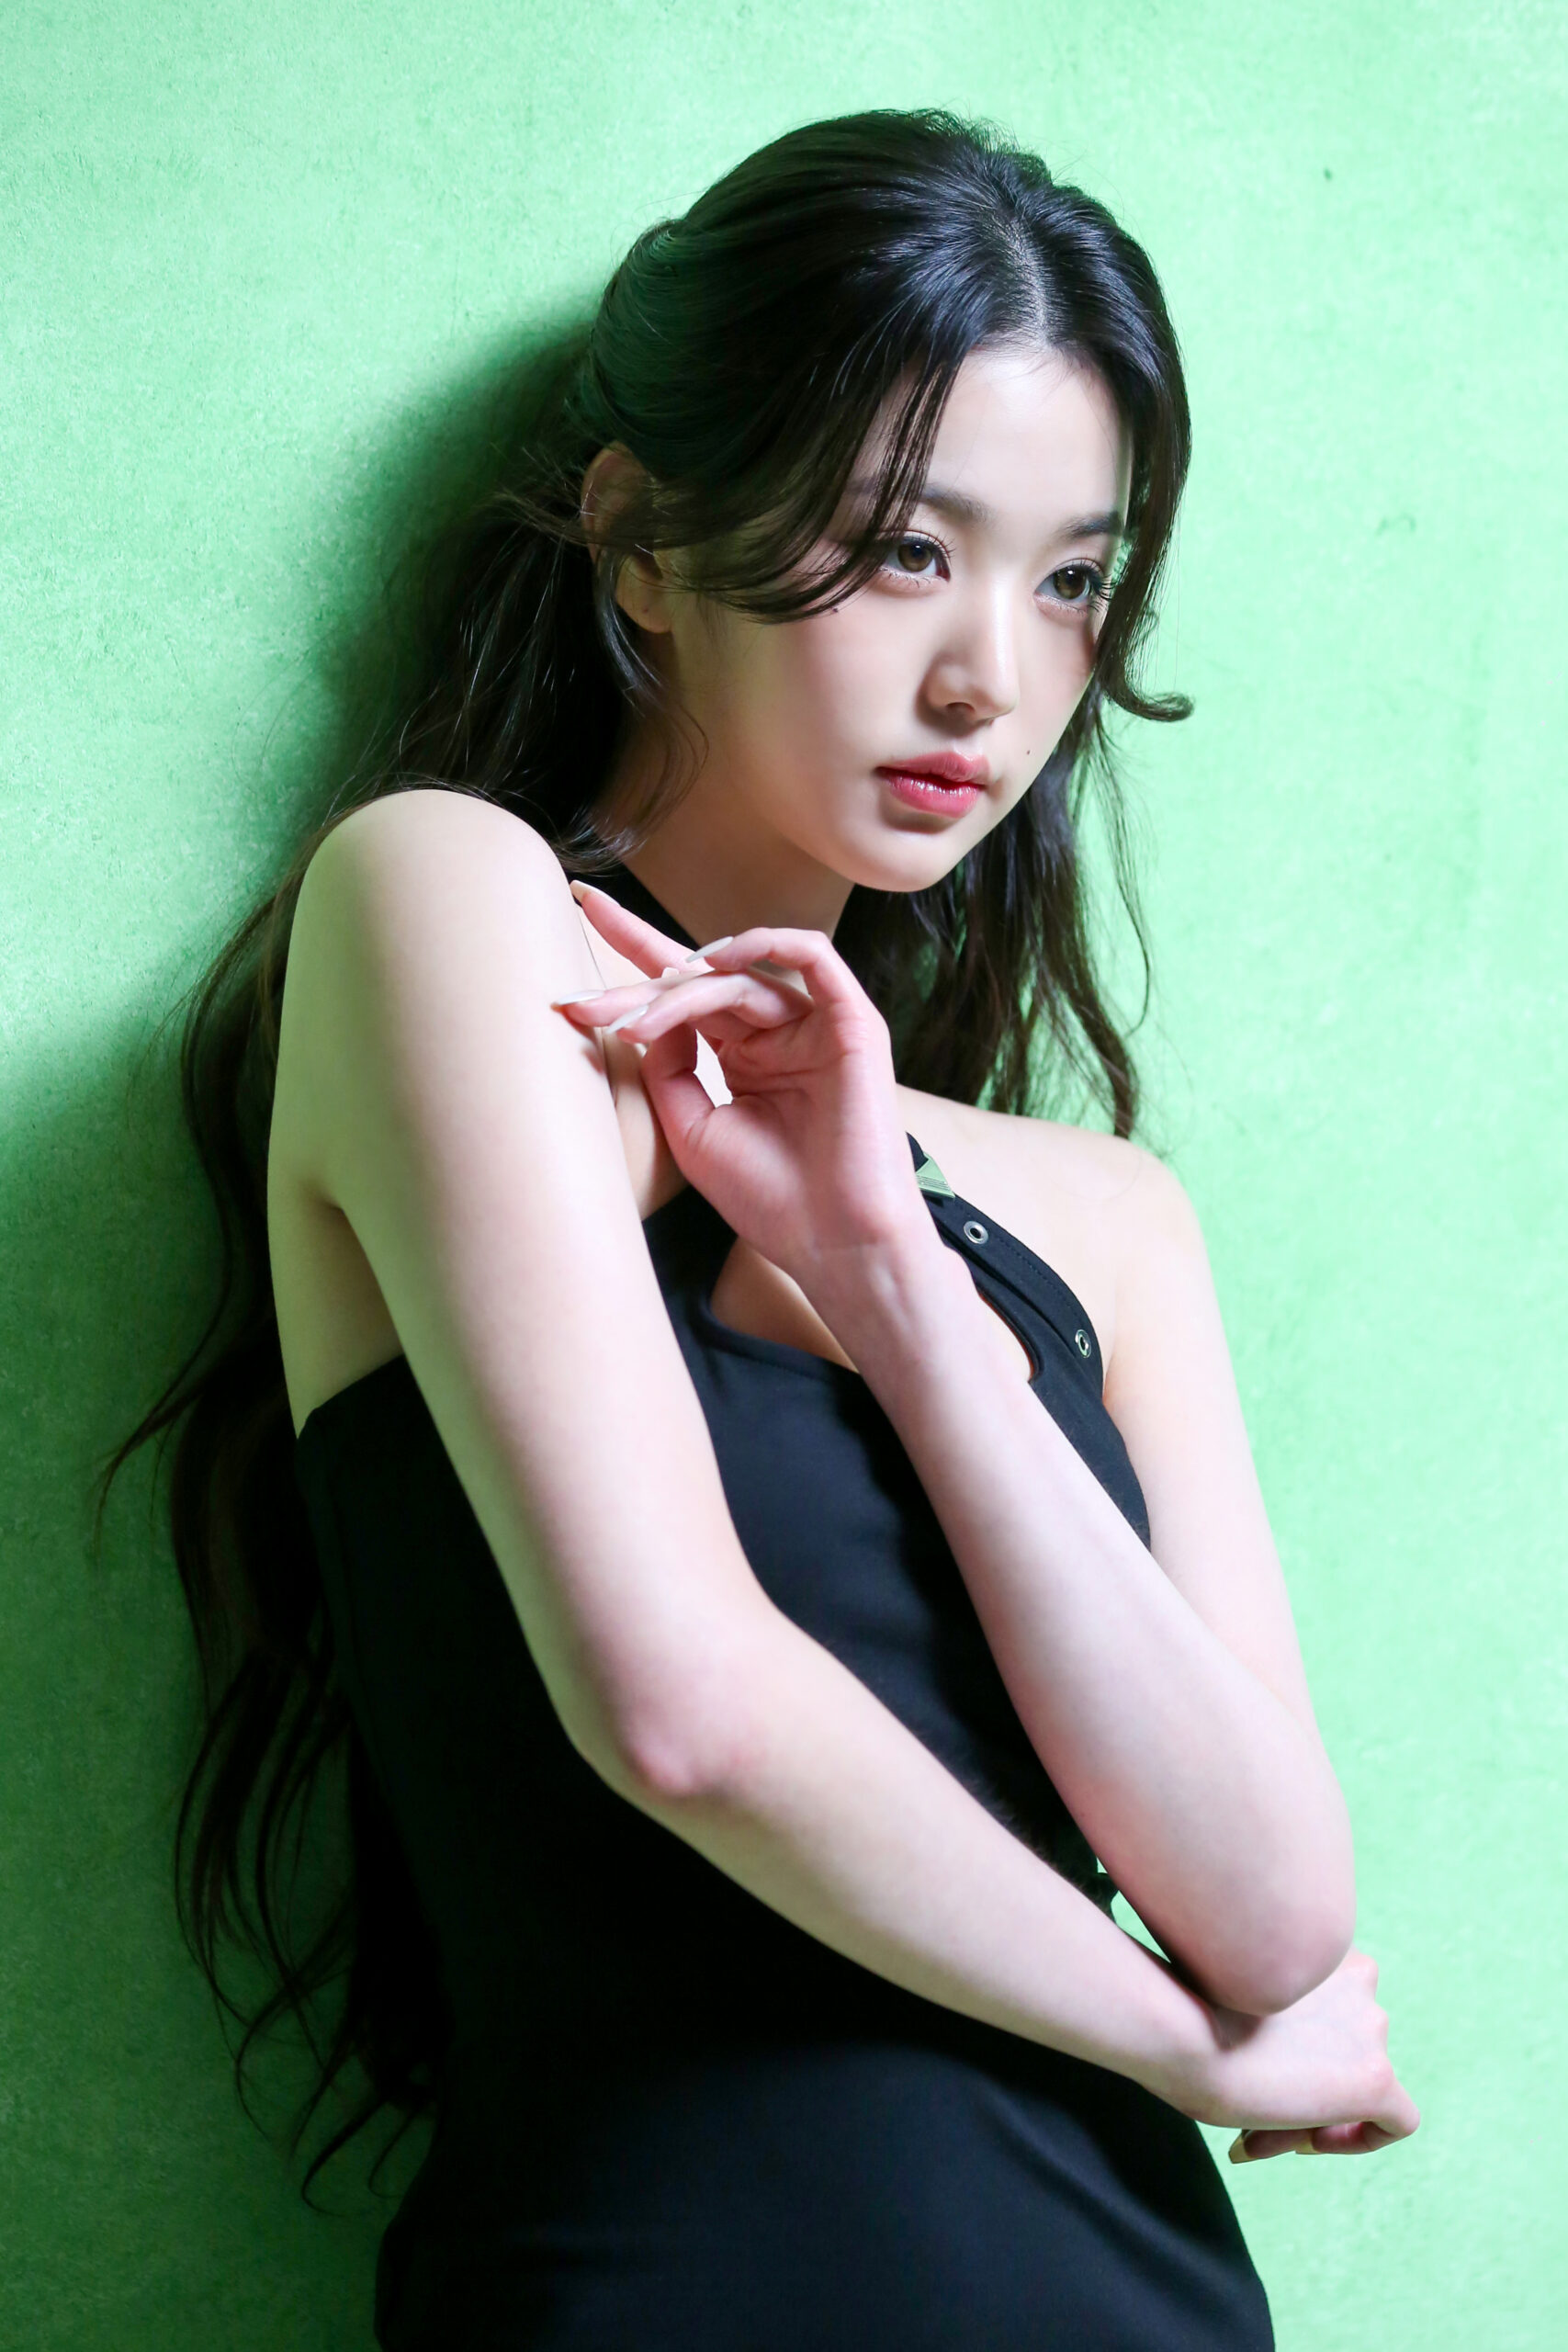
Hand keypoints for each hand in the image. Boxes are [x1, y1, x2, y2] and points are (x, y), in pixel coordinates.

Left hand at [555, 884, 931, 1299]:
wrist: (836, 1242)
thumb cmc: (770, 1198)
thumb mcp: (693, 1130)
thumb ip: (668, 1069)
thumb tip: (646, 1016)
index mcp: (743, 1056)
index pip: (684, 992)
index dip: (633, 953)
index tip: (581, 912)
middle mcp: (776, 1033)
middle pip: (701, 980)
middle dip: (637, 980)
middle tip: (586, 1002)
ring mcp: (814, 1025)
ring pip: (739, 979)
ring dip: (681, 993)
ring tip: (637, 1023)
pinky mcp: (852, 1023)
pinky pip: (813, 957)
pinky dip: (765, 945)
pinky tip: (717, 961)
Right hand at [1172, 1947, 1418, 2162]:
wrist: (1184, 2030)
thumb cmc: (1187, 2004)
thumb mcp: (1232, 1986)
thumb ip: (1267, 2010)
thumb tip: (1266, 2064)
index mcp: (1326, 1944)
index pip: (1333, 1999)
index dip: (1306, 2038)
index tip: (1268, 2060)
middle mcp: (1359, 1981)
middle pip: (1345, 2045)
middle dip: (1307, 2078)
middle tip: (1255, 2104)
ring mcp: (1371, 2030)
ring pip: (1360, 2080)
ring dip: (1317, 2106)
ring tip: (1262, 2123)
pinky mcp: (1377, 2079)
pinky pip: (1397, 2121)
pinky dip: (1361, 2137)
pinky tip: (1310, 2141)